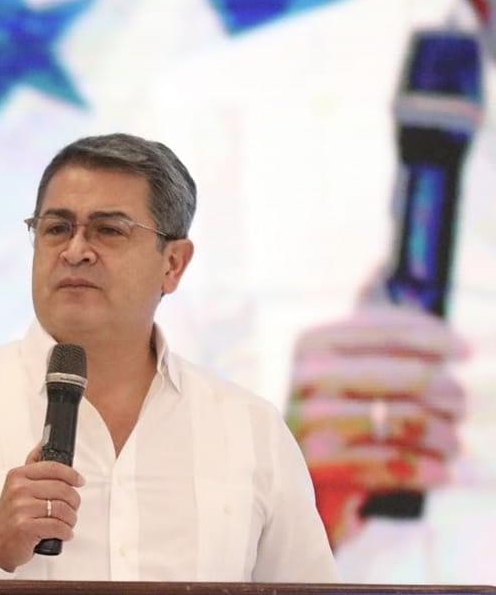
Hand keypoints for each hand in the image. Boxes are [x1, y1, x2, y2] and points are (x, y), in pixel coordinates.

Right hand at [0, 443, 84, 571]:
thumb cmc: (10, 514)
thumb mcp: (16, 485)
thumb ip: (32, 465)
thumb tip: (42, 443)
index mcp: (18, 476)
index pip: (52, 468)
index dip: (71, 474)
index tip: (79, 481)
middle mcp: (18, 490)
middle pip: (62, 489)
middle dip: (74, 501)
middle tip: (73, 507)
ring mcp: (21, 508)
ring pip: (62, 509)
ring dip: (71, 518)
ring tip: (67, 522)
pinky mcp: (26, 528)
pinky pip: (58, 526)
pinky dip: (66, 531)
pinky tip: (64, 532)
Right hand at [286, 306, 467, 548]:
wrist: (273, 470)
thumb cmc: (319, 409)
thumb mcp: (327, 361)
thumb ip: (358, 321)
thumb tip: (383, 265)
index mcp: (312, 343)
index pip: (391, 331)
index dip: (437, 338)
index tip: (465, 350)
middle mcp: (308, 376)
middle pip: (412, 377)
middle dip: (449, 392)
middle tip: (460, 406)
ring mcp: (312, 420)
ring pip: (411, 422)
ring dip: (445, 437)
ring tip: (452, 444)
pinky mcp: (320, 464)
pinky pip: (395, 464)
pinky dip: (427, 471)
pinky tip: (441, 472)